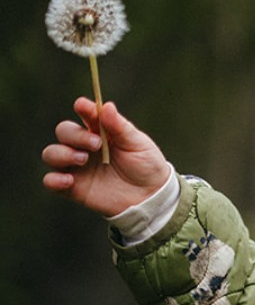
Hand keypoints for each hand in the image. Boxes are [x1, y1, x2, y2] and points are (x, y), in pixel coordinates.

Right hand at [42, 97, 171, 216]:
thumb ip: (120, 127)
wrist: (152, 198)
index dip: (83, 109)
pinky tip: (68, 180)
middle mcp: (84, 147)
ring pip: (52, 154)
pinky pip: (51, 182)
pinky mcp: (75, 188)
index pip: (85, 115)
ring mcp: (77, 167)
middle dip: (75, 135)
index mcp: (100, 132)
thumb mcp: (138, 145)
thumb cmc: (147, 167)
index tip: (84, 107)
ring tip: (82, 159)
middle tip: (95, 144)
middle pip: (64, 131)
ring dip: (62, 154)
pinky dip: (54, 180)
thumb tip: (107, 106)